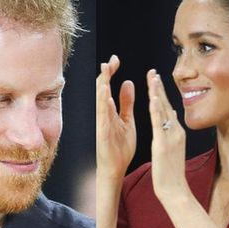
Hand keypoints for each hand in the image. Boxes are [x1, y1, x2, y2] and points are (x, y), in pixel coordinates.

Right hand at [96, 55, 135, 180]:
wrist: (116, 168)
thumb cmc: (120, 146)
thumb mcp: (127, 120)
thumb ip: (126, 103)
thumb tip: (128, 82)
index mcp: (110, 111)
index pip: (109, 87)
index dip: (111, 72)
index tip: (115, 59)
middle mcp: (104, 116)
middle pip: (102, 91)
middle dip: (106, 75)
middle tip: (110, 60)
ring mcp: (102, 125)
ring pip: (100, 103)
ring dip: (103, 88)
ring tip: (105, 74)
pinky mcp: (103, 135)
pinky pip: (103, 119)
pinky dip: (104, 107)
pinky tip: (106, 97)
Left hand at [147, 69, 188, 201]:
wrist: (175, 189)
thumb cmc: (171, 174)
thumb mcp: (173, 150)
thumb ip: (172, 135)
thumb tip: (170, 122)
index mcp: (177, 133)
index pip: (168, 109)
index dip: (162, 94)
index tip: (156, 80)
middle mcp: (176, 131)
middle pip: (166, 105)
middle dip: (159, 88)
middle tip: (153, 71)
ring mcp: (170, 136)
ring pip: (163, 110)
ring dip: (157, 92)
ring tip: (152, 77)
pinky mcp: (163, 143)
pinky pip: (159, 123)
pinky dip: (157, 109)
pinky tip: (153, 97)